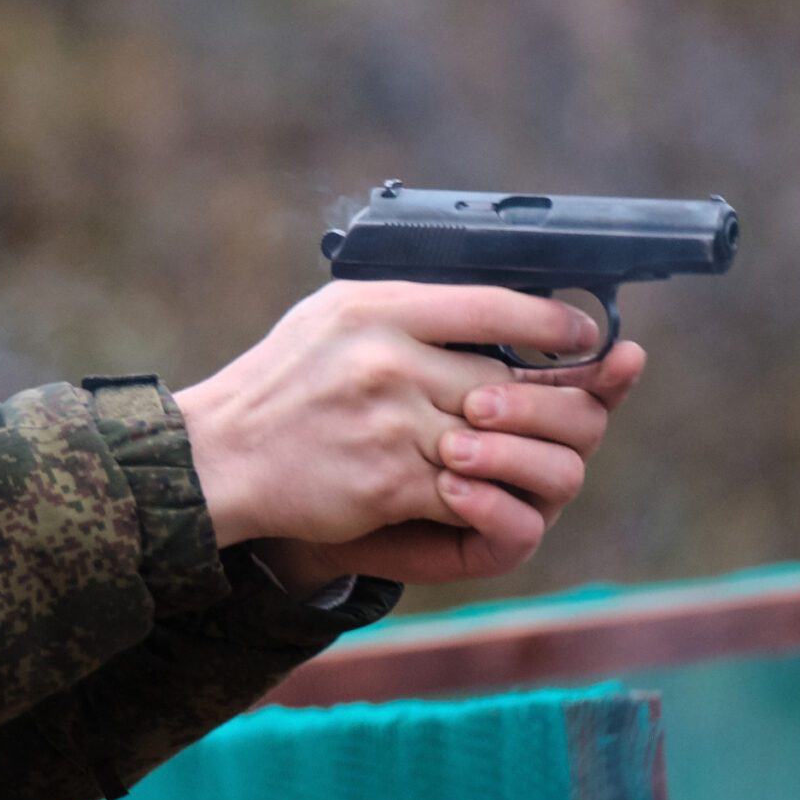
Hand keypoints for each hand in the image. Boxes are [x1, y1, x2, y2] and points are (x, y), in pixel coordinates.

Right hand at [171, 281, 646, 590]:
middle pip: (509, 383)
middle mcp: (388, 359)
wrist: (218, 457)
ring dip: (527, 456)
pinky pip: (469, 491)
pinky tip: (487, 491)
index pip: (492, 304)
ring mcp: (392, 422)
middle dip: (551, 404)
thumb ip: (404, 310)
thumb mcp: (331, 318)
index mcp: (377, 308)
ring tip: (535, 456)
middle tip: (577, 409)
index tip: (581, 334)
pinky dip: (487, 496)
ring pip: (501, 442)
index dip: (552, 321)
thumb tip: (489, 308)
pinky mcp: (390, 479)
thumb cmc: (278, 386)